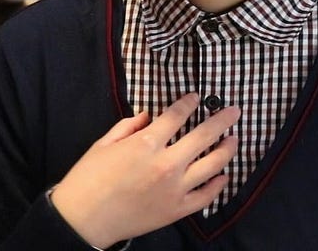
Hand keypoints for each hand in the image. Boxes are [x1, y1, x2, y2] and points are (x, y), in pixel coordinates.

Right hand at [50, 93, 239, 247]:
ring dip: (227, 150)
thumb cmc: (88, 178)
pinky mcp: (177, 210)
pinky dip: (218, 185)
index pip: (177, 116)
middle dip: (222, 120)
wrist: (83, 220)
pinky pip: (206, 196)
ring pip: (212, 165)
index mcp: (146, 143)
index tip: (196, 97)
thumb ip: (128, 126)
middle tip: (234, 111)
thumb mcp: (104, 143)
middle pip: (204, 136)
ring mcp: (175, 189)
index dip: (189, 103)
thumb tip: (148, 116)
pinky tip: (224, 176)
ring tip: (234, 140)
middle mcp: (167, 164)